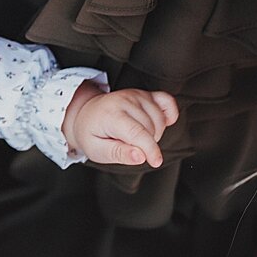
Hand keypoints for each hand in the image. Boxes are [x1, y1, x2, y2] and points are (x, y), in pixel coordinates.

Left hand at [63, 83, 177, 166]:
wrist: (86, 114)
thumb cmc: (91, 133)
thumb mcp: (97, 150)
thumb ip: (118, 154)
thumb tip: (140, 157)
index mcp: (110, 115)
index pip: (138, 133)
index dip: (151, 150)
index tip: (156, 162)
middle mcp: (125, 100)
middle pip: (151, 128)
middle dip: (147, 144)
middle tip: (130, 146)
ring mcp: (137, 95)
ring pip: (160, 120)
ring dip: (155, 133)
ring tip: (136, 136)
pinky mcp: (145, 94)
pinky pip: (167, 102)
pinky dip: (169, 114)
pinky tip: (161, 123)